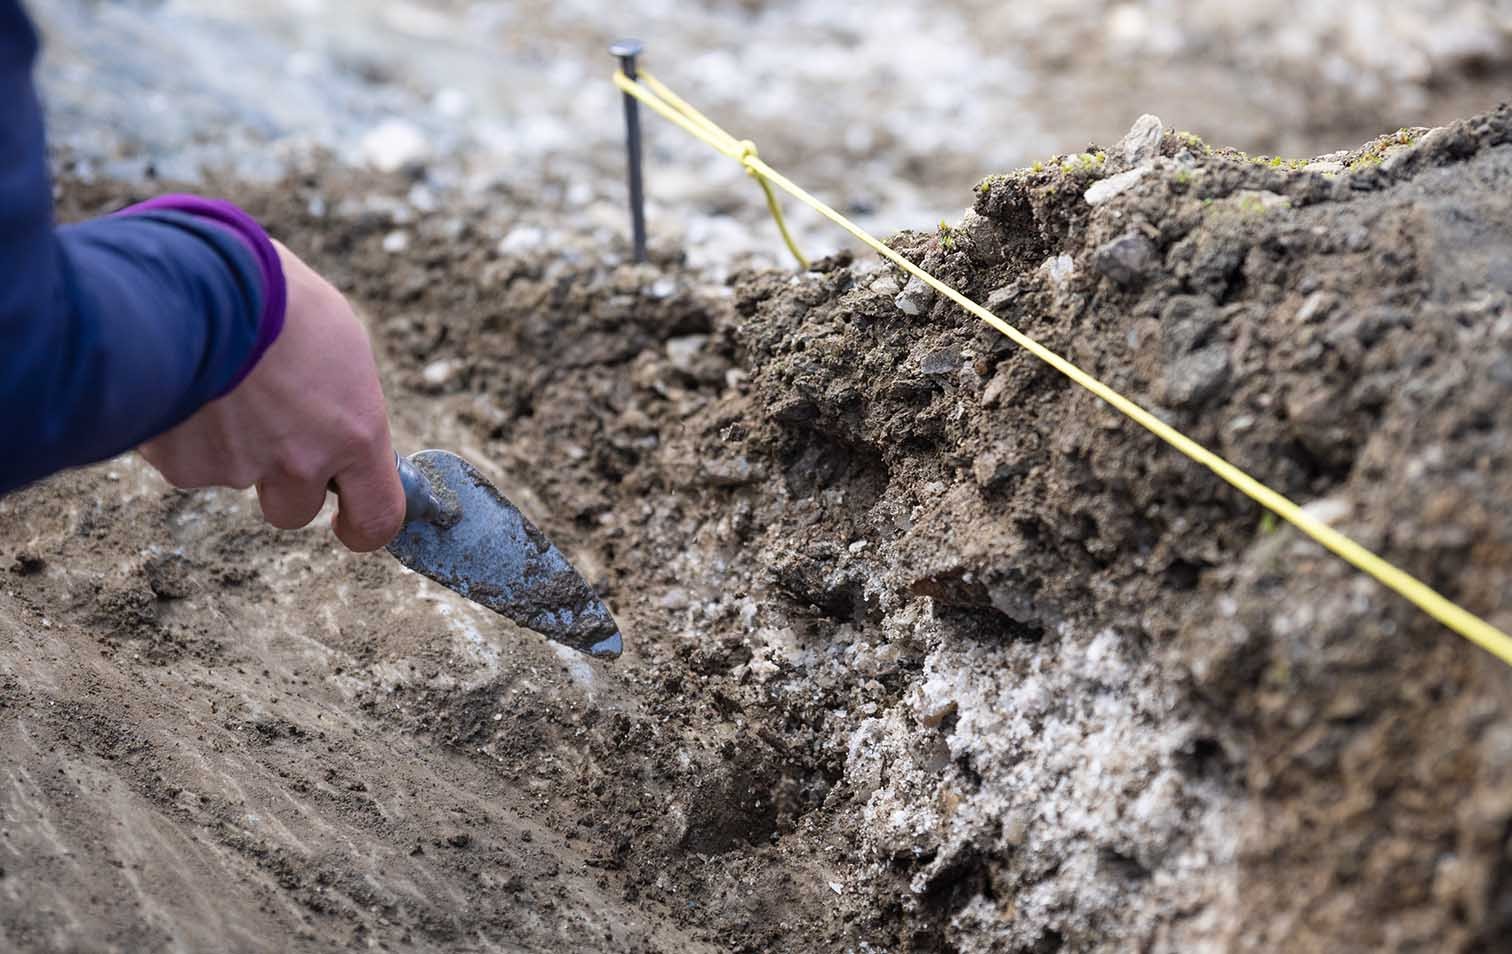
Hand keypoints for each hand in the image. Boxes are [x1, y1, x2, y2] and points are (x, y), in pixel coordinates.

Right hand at [140, 240, 405, 551]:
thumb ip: (344, 401)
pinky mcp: (182, 463)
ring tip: (221, 381)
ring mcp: (239, 468)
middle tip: (266, 423)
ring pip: (235, 476)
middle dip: (282, 480)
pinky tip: (185, 380)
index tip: (350, 523)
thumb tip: (340, 425)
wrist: (196, 279)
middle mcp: (301, 463)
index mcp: (356, 435)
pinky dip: (185, 429)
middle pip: (294, 510)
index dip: (364, 529)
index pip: (376, 520)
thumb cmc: (278, 294)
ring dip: (230, 444)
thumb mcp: (340, 340)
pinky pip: (187, 458)